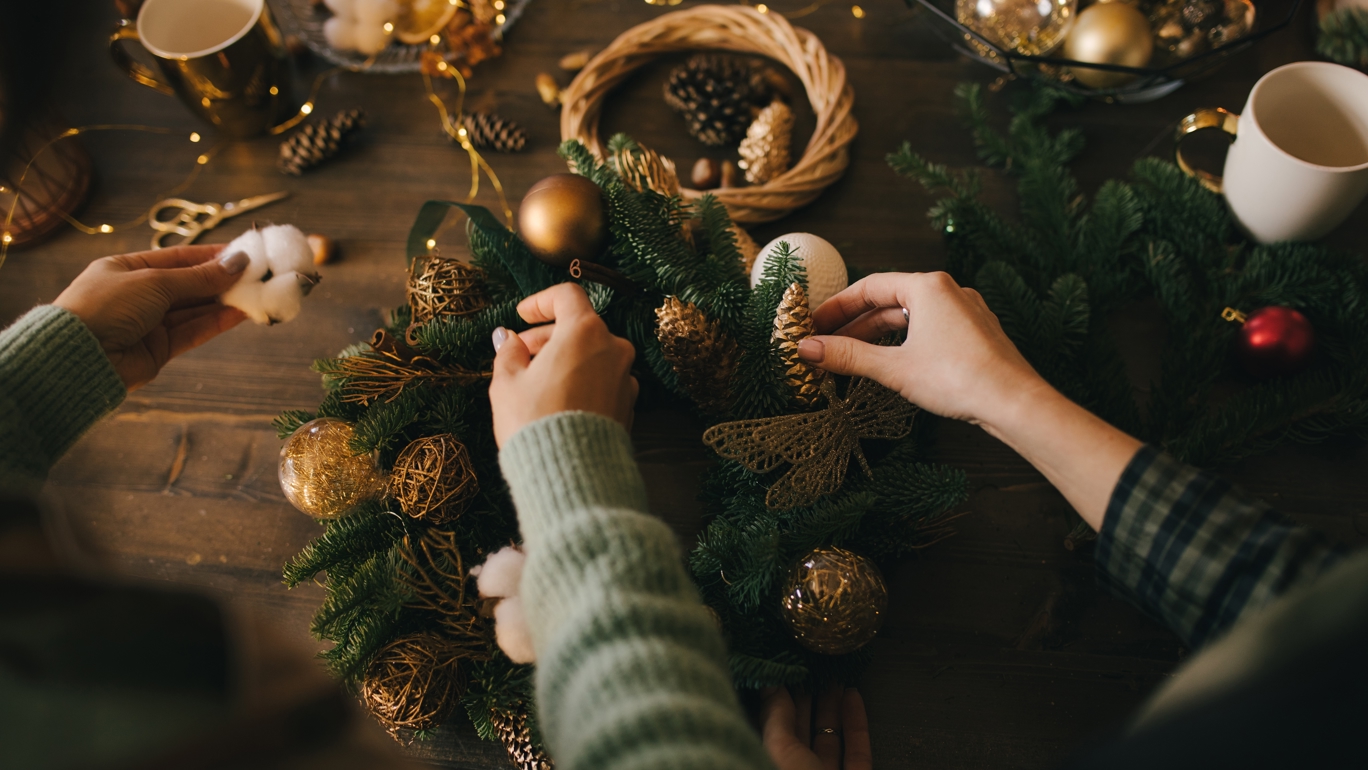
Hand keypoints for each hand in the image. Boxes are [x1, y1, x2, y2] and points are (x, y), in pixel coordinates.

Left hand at [53, 245, 247, 390]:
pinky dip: (217, 322)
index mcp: (126, 269)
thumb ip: (199, 277)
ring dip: (225, 301)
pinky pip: (193, 331)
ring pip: (194, 309)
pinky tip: (241, 313)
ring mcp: (149, 323)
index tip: (243, 253)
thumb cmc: (108, 306)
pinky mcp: (159, 349)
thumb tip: (238, 262)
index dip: (210, 255)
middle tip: (257, 274)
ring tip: (256, 293)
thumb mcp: (155, 282)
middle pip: (188, 284)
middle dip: (222, 280)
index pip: (176, 258)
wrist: (81, 356)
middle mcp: (138, 295)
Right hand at [489, 283, 637, 447]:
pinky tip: (559, 400)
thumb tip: (508, 340)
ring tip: (536, 381)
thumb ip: (508, 353)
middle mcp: (614, 349)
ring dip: (566, 359)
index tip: (521, 315)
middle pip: (580, 327)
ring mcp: (626, 378)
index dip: (540, 302)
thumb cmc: (535, 422)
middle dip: (548, 336)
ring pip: (592, 355)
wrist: (571, 474)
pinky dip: (582, 381)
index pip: (566, 296)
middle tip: (520, 353)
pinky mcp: (629, 405)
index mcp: (586, 332)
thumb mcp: (507, 383)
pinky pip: (602, 381)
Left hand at [761, 685, 871, 769]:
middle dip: (807, 699)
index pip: (773, 730)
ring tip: (832, 676)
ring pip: (830, 738)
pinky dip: (856, 722)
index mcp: (773, 763)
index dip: (779, 702)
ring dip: (833, 706)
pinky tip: (853, 695)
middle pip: (803, 733)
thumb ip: (776, 717)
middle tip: (810, 669)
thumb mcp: (780, 750)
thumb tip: (770, 684)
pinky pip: (857, 750)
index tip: (785, 674)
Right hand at [801, 272, 1140, 531]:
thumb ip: (848, 356)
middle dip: (855, 324)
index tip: (814, 324)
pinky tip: (892, 361)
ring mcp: (966, 311)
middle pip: (889, 302)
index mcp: (928, 286)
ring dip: (878, 335)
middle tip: (826, 343)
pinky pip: (930, 329)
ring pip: (910, 317)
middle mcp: (949, 290)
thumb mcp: (894, 368)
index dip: (837, 307)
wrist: (1013, 402)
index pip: (869, 287)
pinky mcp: (976, 333)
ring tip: (852, 356)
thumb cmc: (958, 378)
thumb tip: (807, 348)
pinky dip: (904, 341)